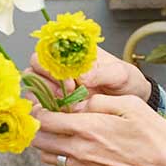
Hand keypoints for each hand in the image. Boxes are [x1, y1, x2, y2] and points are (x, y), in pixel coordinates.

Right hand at [24, 47, 151, 103]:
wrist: (132, 101)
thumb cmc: (126, 82)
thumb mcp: (121, 74)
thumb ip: (104, 73)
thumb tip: (84, 76)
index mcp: (74, 54)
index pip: (48, 50)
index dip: (54, 63)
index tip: (70, 77)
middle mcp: (61, 68)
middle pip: (35, 68)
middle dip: (46, 81)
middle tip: (67, 92)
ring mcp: (56, 87)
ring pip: (33, 88)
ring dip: (43, 97)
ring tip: (64, 106)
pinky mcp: (56, 106)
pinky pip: (40, 107)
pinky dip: (44, 112)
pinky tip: (60, 116)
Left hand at [32, 95, 165, 165]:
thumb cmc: (152, 135)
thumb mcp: (130, 104)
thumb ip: (99, 101)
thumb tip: (79, 104)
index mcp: (87, 127)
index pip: (45, 119)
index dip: (40, 108)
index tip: (46, 102)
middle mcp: (79, 149)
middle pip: (39, 139)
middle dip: (39, 125)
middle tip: (49, 114)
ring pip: (45, 156)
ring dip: (46, 142)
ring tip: (59, 131)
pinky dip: (56, 160)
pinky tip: (69, 149)